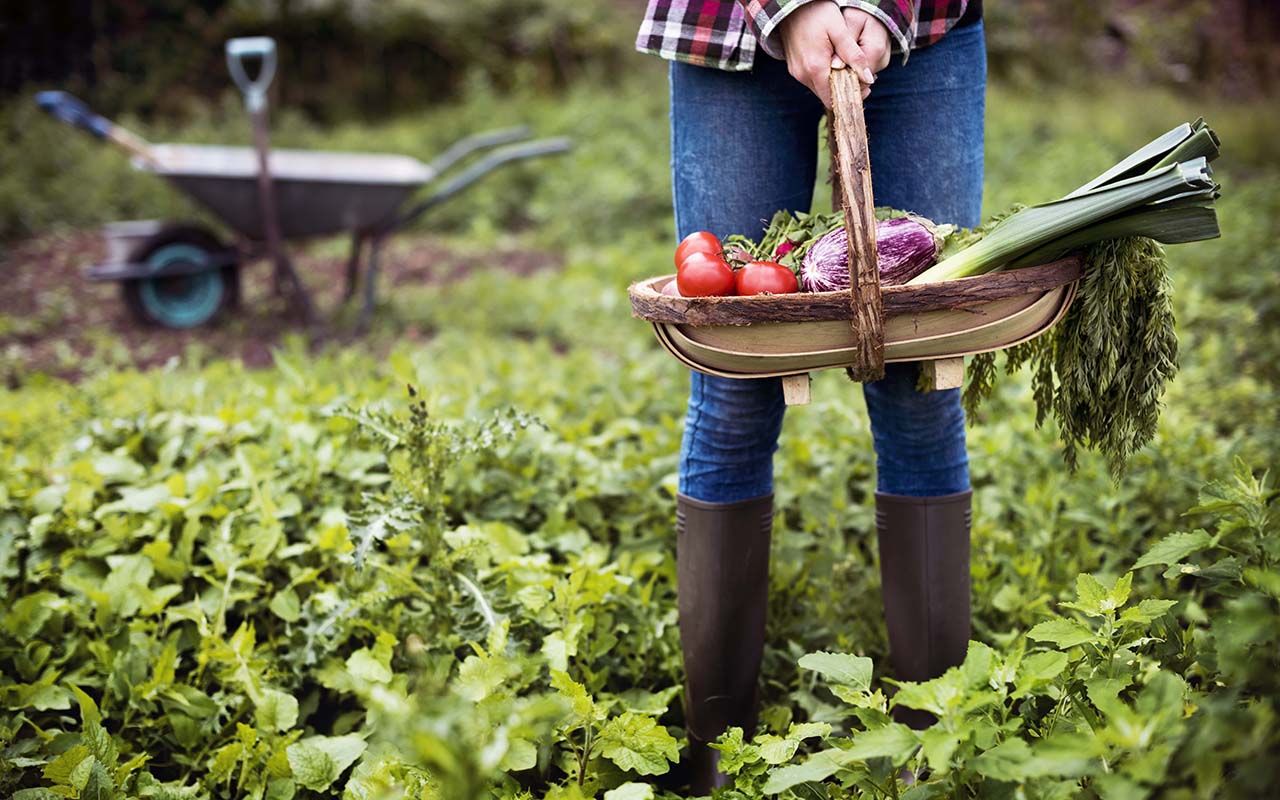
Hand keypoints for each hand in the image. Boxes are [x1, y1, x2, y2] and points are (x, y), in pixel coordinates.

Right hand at [776, 1, 890, 105]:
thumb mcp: (840, 30)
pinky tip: (834, 62)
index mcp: (815, 67)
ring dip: (835, 82)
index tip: (866, 86)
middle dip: (845, 89)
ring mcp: (796, 73)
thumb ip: (854, 55)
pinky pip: (812, 80)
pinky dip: (825, 76)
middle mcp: (803, 75)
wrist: (790, 5)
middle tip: (860, 73)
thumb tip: (867, 77)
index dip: (851, 96)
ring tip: (848, 65)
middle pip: (827, 95)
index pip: (833, 99)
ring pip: (820, 88)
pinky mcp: (794, 69)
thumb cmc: (816, 13)